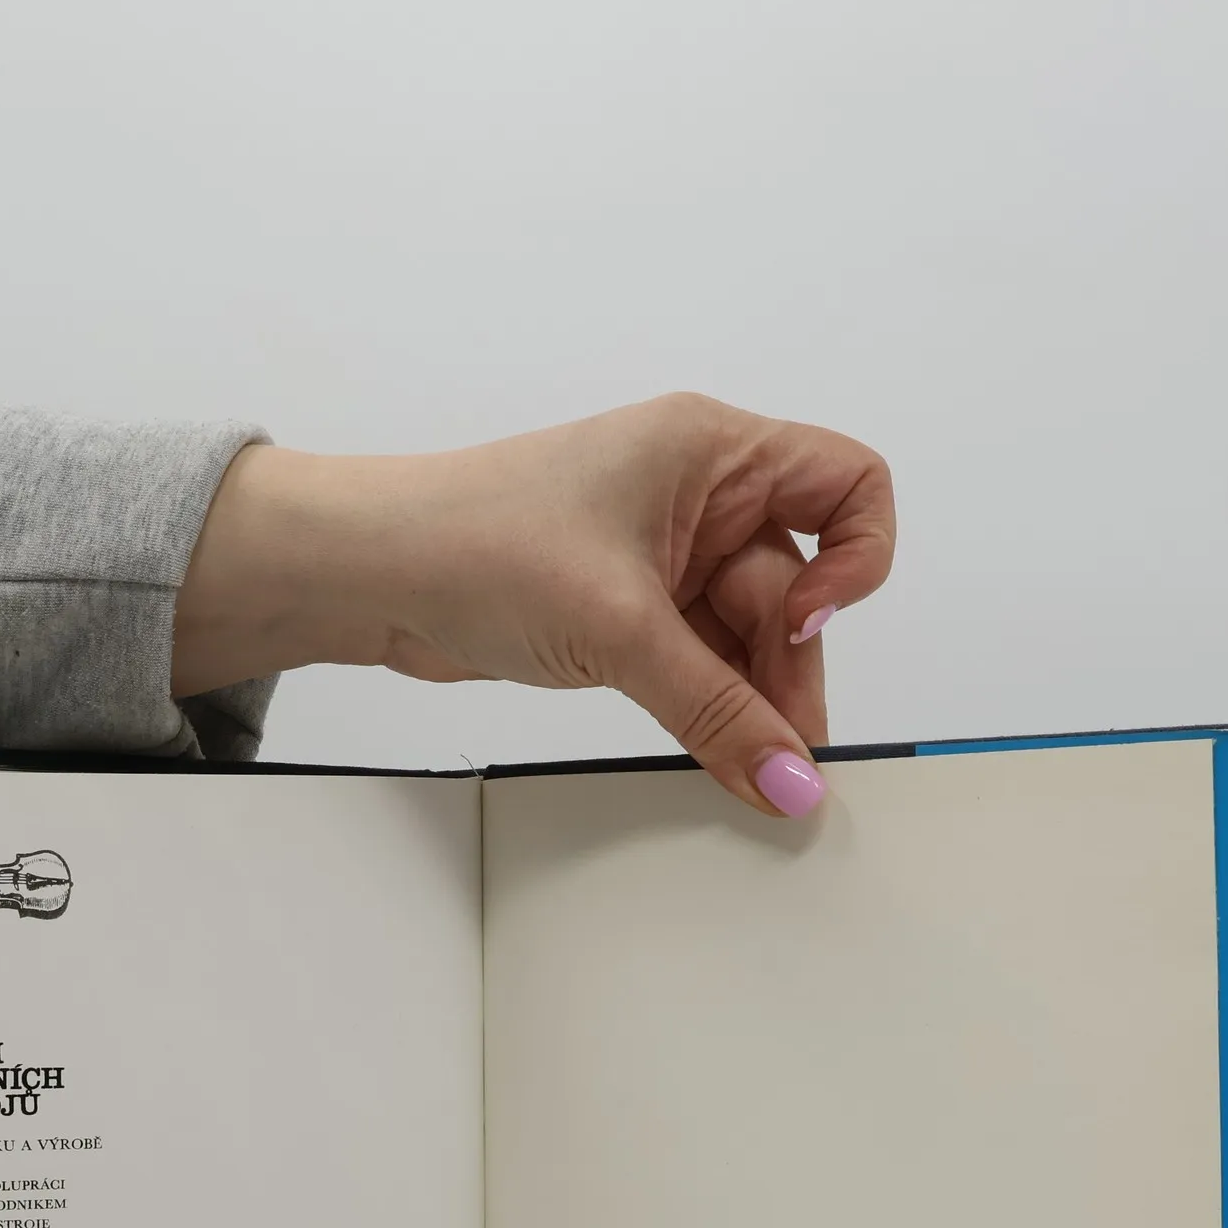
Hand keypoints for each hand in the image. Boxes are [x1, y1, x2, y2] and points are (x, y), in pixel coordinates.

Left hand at [172, 393, 894, 816]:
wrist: (370, 572)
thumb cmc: (473, 541)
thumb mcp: (617, 628)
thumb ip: (715, 710)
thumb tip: (789, 777)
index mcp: (711, 451)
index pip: (848, 484)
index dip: (856, 558)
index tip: (809, 620)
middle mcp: (698, 496)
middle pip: (798, 583)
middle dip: (789, 666)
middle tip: (782, 753)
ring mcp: (663, 557)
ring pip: (748, 633)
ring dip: (751, 700)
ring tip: (748, 767)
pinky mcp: (629, 610)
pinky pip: (700, 662)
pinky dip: (711, 707)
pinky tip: (716, 754)